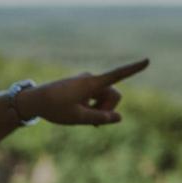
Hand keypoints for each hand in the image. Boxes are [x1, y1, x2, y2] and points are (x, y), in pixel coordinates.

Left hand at [18, 58, 148, 126]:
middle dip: (108, 109)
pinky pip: (96, 97)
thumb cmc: (55, 108)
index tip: (148, 60)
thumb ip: (100, 119)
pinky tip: (81, 115)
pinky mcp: (82, 86)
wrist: (33, 100)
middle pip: (113, 95)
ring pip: (105, 98)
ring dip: (99, 109)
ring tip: (82, 118)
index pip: (117, 75)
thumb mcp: (78, 118)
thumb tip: (119, 118)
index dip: (133, 69)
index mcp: (91, 83)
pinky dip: (93, 107)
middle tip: (92, 122)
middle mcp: (91, 79)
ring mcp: (86, 82)